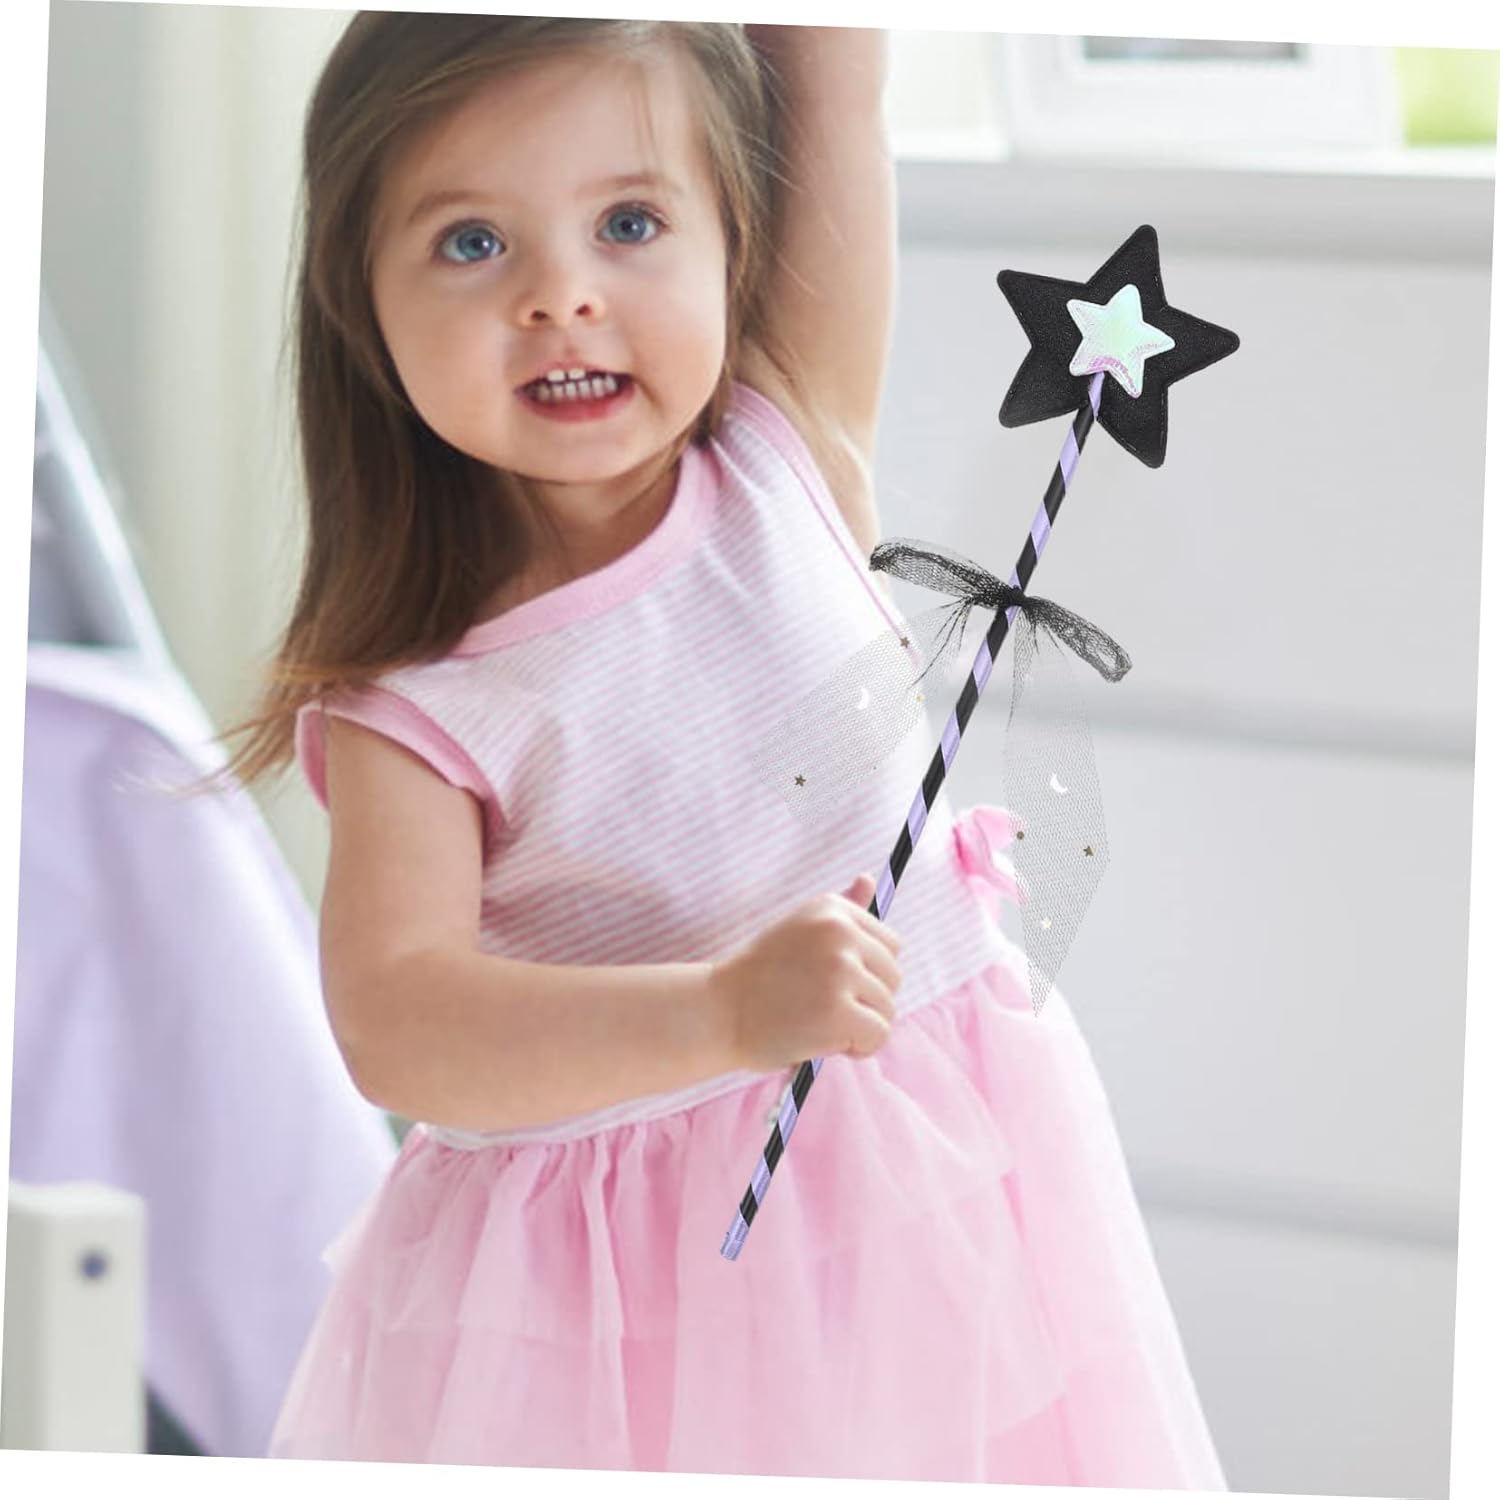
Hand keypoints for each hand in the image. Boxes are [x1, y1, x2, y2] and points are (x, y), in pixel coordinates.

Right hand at [710, 873, 901, 1071]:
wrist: (718, 1011)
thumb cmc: (760, 977)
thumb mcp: (798, 929)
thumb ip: (841, 909)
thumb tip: (868, 879)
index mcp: (831, 909)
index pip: (890, 945)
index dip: (866, 973)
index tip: (829, 982)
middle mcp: (839, 932)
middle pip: (893, 976)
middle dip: (866, 1000)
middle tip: (820, 1005)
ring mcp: (840, 970)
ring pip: (887, 1008)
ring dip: (859, 1025)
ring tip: (818, 1022)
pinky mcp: (839, 1011)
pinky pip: (878, 1034)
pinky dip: (857, 1047)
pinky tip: (825, 1042)